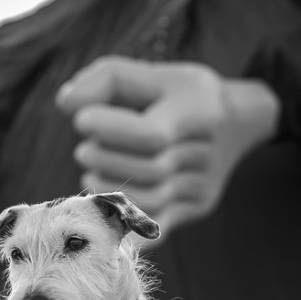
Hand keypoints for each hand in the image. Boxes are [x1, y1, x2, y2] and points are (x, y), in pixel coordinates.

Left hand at [57, 56, 279, 243]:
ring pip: (152, 199)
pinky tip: (105, 208)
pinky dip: (127, 222)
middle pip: (149, 169)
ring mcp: (203, 183)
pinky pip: (159, 225)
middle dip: (105, 161)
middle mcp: (204, 151)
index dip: (110, 130)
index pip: (150, 133)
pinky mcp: (197, 206)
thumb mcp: (151, 74)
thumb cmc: (176, 95)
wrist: (234, 122)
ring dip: (110, 192)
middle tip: (84, 152)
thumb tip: (65, 105)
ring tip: (90, 179)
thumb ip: (106, 80)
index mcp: (195, 111)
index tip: (82, 120)